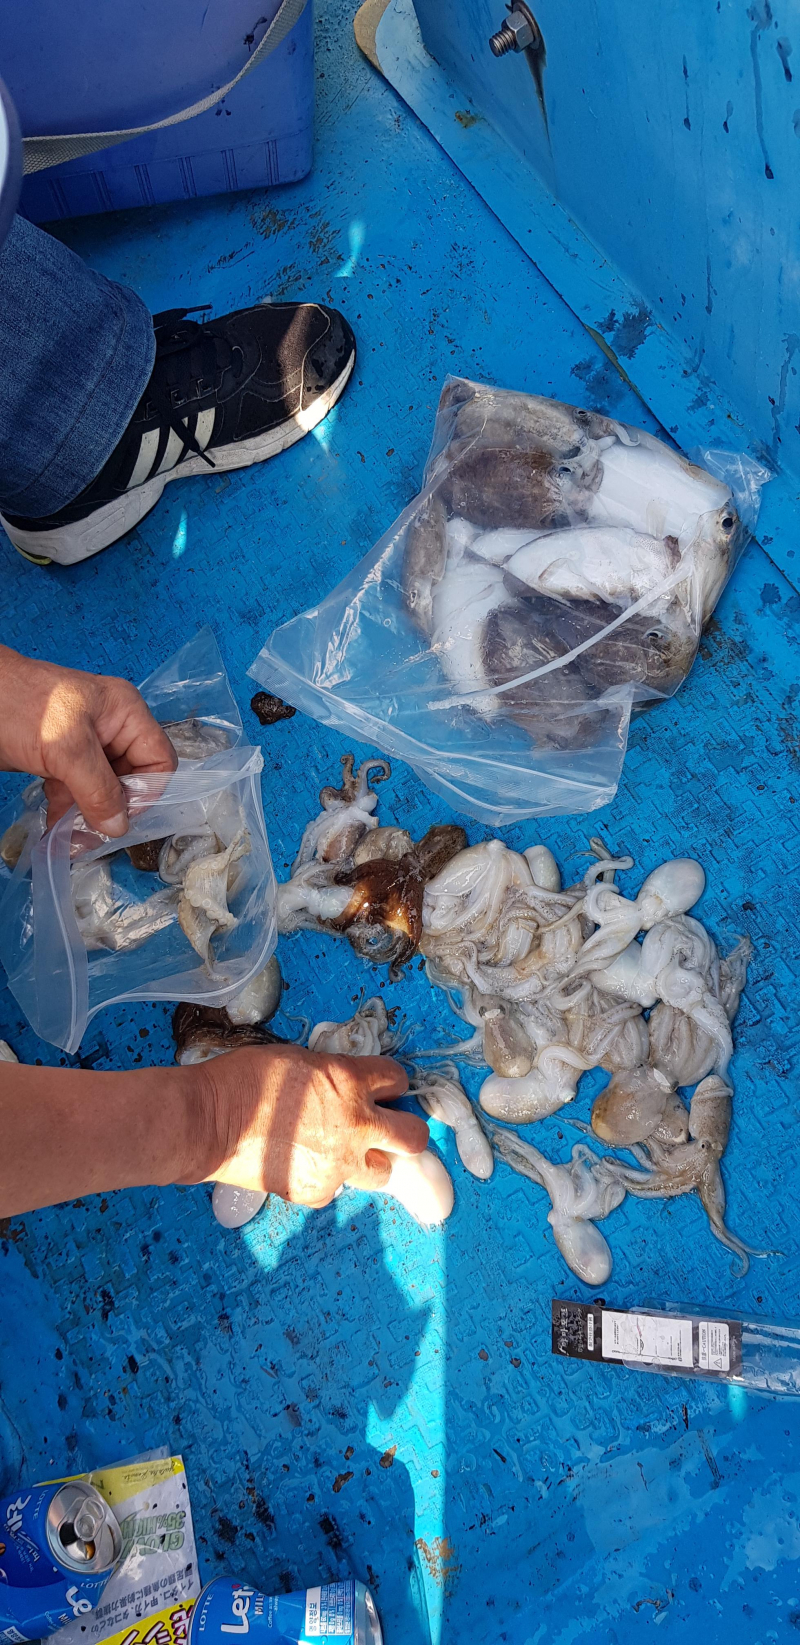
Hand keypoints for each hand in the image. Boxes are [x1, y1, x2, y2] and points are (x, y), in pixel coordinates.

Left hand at [0, 646, 176, 834]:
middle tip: (92, 834)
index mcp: (124, 712)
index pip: (158, 759)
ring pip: (102, 791)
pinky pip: (76, 792)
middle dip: (113, 809)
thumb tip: (118, 826)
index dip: (146, 790)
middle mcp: (110, 729)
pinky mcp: (60, 761)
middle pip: (131, 779)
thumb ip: (98, 789)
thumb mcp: (66, 748)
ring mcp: (84, 746)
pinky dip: (68, 811)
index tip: (120, 815)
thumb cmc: (20, 703)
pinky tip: (56, 829)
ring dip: (89, 816)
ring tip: (71, 838)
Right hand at [194, 1044, 428, 1207]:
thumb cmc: (242, 1081)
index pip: (398, 1079)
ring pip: (382, 1172)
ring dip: (368, 1161)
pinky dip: (326, 1180)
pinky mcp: (317, 1191)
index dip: (391, 1085)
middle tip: (386, 1129)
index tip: (383, 1090)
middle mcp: (355, 1123)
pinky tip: (302, 1165)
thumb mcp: (298, 1060)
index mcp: (349, 1080)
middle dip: (405, 1132)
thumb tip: (343, 1089)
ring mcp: (339, 1163)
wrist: (209, 1122)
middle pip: (413, 1137)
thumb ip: (332, 1077)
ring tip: (342, 1153)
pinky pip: (336, 1190)